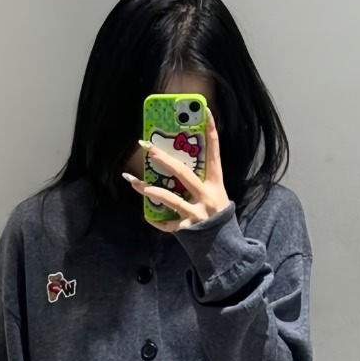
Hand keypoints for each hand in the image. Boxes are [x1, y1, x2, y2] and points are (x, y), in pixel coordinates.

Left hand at [122, 108, 231, 231]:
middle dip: (164, 160)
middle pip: (184, 173)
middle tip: (148, 148)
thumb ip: (201, 183)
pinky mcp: (187, 228)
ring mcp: (197, 213)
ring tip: (134, 182)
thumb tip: (178, 166)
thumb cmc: (217, 219)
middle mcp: (207, 196)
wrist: (224, 248)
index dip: (212, 131)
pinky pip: (167, 223)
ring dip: (150, 190)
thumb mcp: (216, 197)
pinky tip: (148, 216)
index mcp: (216, 184)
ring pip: (170, 198)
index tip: (206, 112)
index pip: (215, 153)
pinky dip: (157, 220)